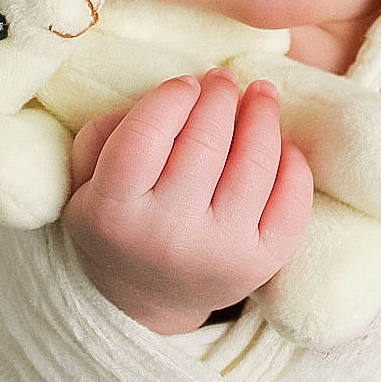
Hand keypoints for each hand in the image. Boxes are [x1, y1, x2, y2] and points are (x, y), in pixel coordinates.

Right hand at [62, 67, 313, 334]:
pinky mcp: (263, 262)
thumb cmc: (120, 223)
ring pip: (255, 164)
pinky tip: (281, 143)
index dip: (172, 96)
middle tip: (223, 80)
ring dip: (263, 115)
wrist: (148, 301)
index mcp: (114, 212)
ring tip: (261, 94)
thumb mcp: (87, 183)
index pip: (145, 135)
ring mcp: (221, 252)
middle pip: (206, 141)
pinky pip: (292, 199)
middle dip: (220, 96)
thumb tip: (171, 95)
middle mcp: (168, 235)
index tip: (187, 83)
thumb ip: (106, 132)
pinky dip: (293, 162)